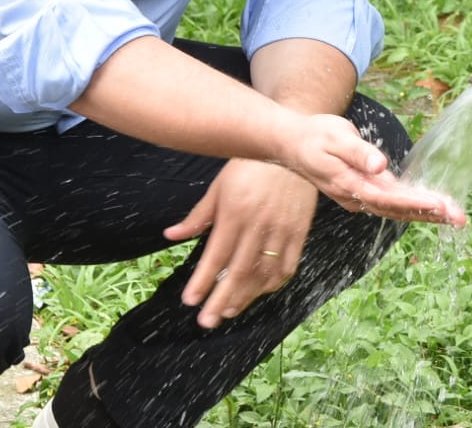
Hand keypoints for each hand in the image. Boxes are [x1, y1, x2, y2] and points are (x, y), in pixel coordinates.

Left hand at [164, 158, 319, 328]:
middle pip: (239, 271)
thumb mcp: (219, 187)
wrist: (293, 151)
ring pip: (263, 273)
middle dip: (221, 299)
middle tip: (207, 321)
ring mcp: (281, 230)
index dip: (203, 281)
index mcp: (235, 213)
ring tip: (230, 311)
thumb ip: (198, 216)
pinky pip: (288, 265)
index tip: (190, 301)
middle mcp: (258, 225)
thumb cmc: (250, 166)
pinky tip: (261, 291)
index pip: (216, 255)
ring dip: (246, 296)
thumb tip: (171, 235)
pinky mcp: (299, 231)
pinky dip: (274, 283)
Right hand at [281, 112, 467, 226]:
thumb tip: (380, 165)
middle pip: (398, 210)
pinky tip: (433, 207)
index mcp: (350, 184)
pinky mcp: (364, 191)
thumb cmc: (315, 135)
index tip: (440, 205)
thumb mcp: (335, 136)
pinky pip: (393, 203)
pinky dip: (415, 206)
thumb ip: (358, 152)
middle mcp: (357, 197)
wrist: (293, 142)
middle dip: (430, 214)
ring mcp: (360, 196)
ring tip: (455, 216)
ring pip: (398, 210)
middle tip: (460, 218)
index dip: (415, 203)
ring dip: (427, 213)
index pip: (388, 198)